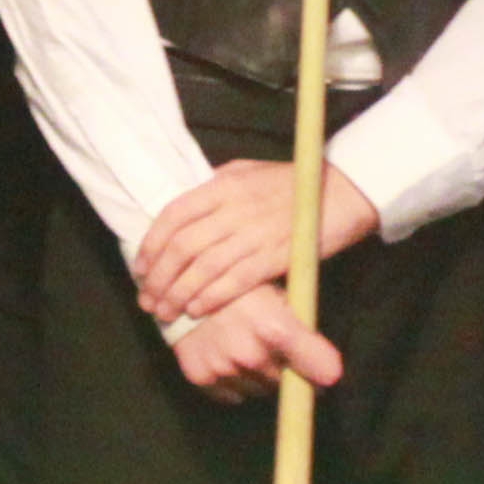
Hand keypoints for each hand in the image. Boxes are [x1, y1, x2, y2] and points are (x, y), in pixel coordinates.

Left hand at [133, 157, 378, 326]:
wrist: (343, 190)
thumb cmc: (292, 182)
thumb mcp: (247, 172)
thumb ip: (216, 189)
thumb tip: (188, 210)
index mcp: (223, 185)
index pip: (173, 216)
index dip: (152, 244)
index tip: (141, 268)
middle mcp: (233, 208)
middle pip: (183, 247)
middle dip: (160, 278)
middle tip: (148, 300)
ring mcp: (254, 232)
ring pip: (205, 267)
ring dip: (180, 293)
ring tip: (166, 311)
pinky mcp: (276, 256)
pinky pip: (236, 280)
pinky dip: (212, 297)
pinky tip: (197, 310)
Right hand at [171, 290, 344, 401]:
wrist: (176, 283)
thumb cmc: (234, 285)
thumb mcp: (273, 293)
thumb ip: (300, 326)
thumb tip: (327, 365)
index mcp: (276, 328)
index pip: (322, 369)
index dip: (324, 372)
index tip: (323, 375)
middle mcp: (251, 355)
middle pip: (286, 381)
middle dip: (283, 369)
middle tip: (269, 347)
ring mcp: (224, 368)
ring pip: (259, 389)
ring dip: (257, 376)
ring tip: (243, 348)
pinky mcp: (201, 377)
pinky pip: (232, 394)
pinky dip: (233, 382)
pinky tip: (224, 356)